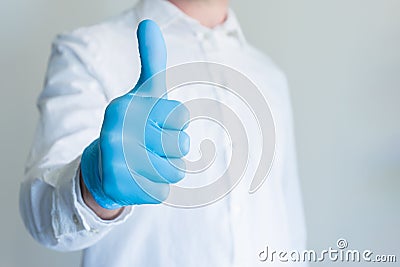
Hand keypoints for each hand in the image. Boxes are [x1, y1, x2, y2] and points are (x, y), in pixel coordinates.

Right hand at [80, 20, 189, 209]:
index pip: (180, 117)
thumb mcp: (143, 93)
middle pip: (181, 145)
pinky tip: (135, 180)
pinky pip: (162, 190)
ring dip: (165, 168)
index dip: (173, 124)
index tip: (151, 123)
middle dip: (171, 148)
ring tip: (142, 162)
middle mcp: (117, 131)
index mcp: (125, 106)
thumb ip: (151, 60)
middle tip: (147, 145)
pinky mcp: (120, 188)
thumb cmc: (131, 126)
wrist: (101, 166)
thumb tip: (148, 22)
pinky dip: (154, 187)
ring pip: (175, 170)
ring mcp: (117, 161)